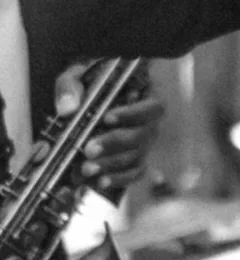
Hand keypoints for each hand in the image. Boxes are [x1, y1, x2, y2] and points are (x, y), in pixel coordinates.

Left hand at [53, 62, 163, 202]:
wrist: (87, 103)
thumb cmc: (89, 85)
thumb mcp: (77, 76)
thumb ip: (70, 86)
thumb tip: (68, 108)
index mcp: (143, 97)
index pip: (151, 107)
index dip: (132, 114)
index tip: (107, 118)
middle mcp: (149, 122)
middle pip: (142, 135)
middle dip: (114, 143)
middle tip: (89, 149)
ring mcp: (143, 143)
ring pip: (136, 157)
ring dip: (111, 164)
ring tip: (86, 169)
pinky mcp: (134, 161)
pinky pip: (134, 173)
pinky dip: (118, 179)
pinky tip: (100, 182)